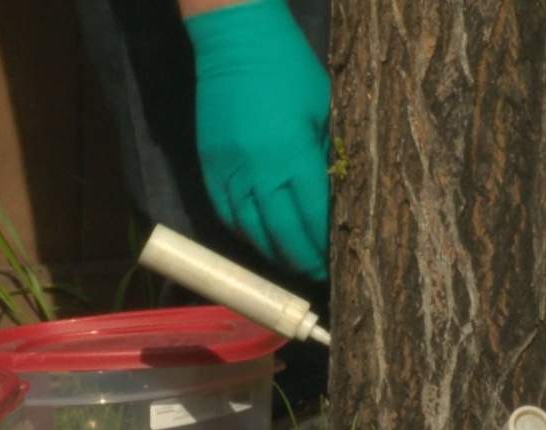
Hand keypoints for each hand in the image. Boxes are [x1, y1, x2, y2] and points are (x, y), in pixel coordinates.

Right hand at [185, 0, 329, 280]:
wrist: (235, 40)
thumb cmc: (290, 69)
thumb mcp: (324, 110)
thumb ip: (327, 156)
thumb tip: (336, 200)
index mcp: (293, 155)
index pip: (313, 219)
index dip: (324, 248)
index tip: (337, 265)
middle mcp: (259, 171)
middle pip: (282, 235)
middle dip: (302, 260)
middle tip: (317, 275)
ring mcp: (229, 171)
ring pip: (251, 231)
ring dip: (273, 254)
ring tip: (292, 264)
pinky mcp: (209, 166)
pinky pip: (226, 214)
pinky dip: (245, 234)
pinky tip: (261, 241)